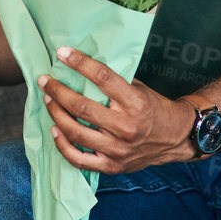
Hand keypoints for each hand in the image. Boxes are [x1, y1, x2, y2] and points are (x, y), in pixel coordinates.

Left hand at [39, 46, 196, 173]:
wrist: (174, 137)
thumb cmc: (153, 108)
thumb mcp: (139, 88)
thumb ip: (114, 81)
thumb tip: (81, 64)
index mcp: (135, 102)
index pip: (102, 78)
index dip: (79, 63)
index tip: (62, 53)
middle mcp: (126, 127)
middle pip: (82, 107)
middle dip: (58, 91)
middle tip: (45, 80)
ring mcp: (118, 149)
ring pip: (76, 132)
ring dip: (56, 113)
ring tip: (48, 100)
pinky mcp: (112, 166)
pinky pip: (79, 159)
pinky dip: (62, 145)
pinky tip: (55, 129)